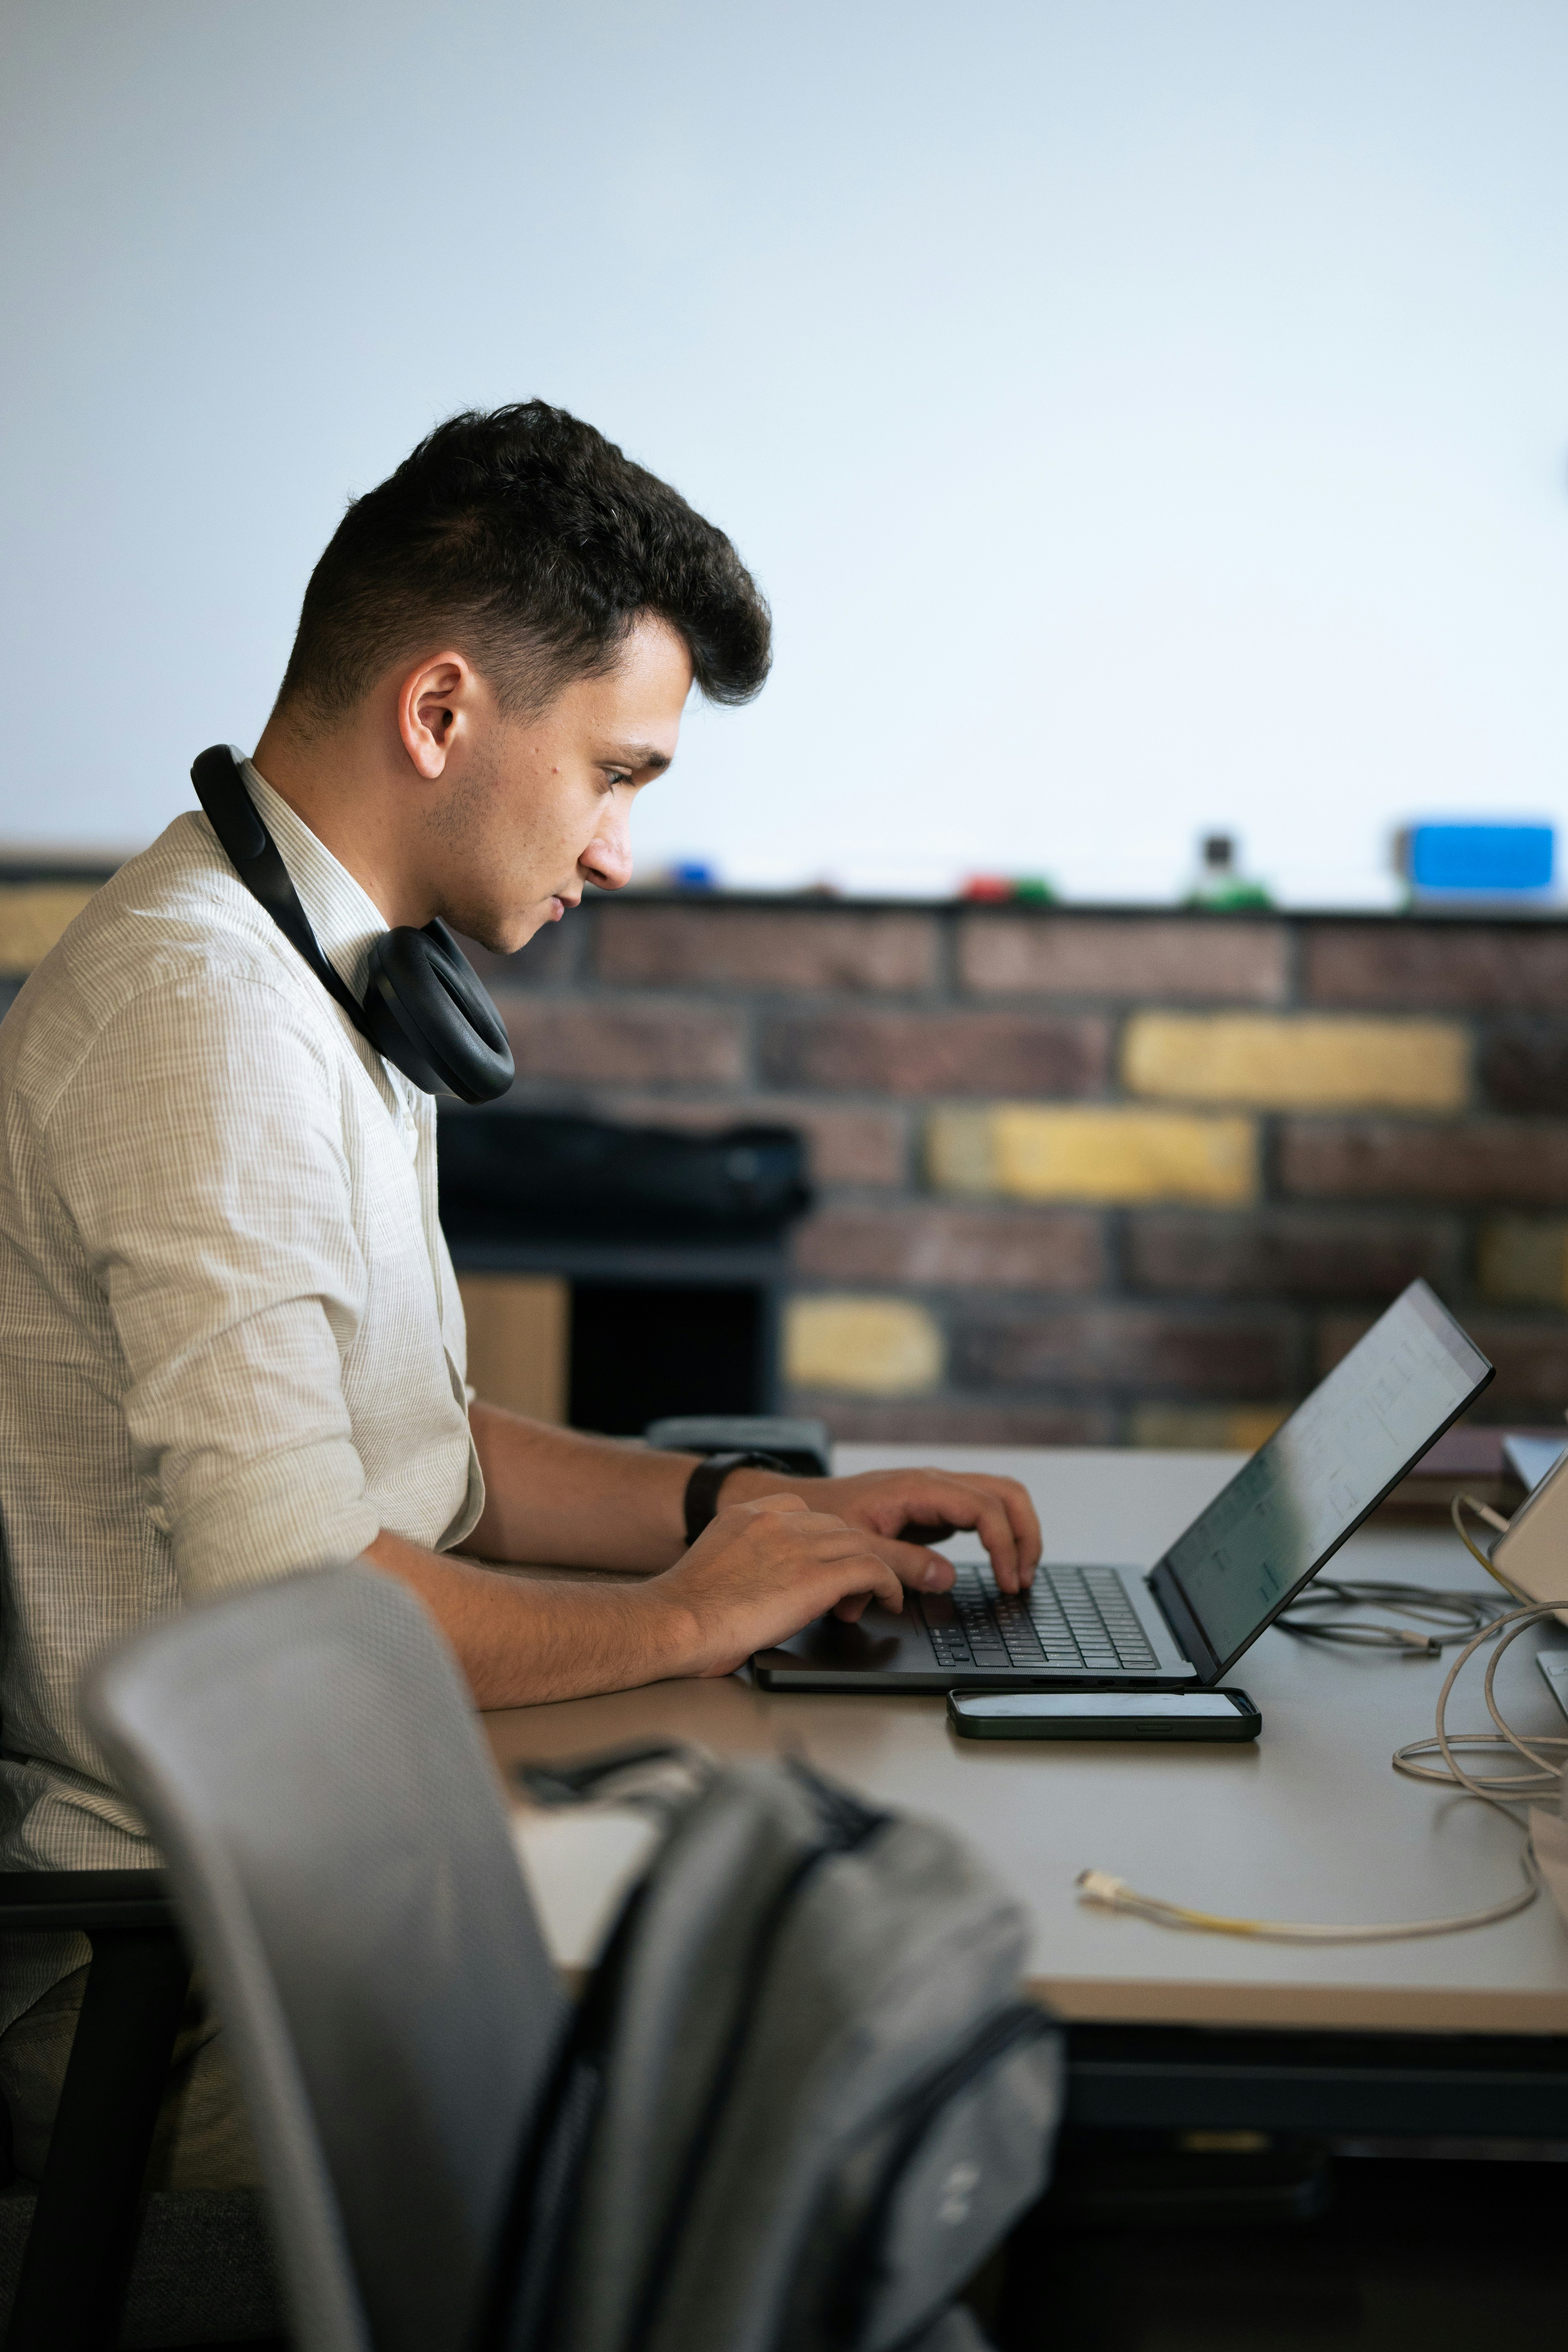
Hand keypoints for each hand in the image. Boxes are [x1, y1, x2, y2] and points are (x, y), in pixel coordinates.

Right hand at [639, 1495, 904, 1677]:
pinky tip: (889, 1601)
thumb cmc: (685, 1612)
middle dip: (850, 1554)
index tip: (828, 1558)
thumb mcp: (718, 1563)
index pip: (802, 1509)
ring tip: (881, 1594)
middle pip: (836, 1526)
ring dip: (874, 1570)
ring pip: (860, 1543)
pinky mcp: (815, 1577)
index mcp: (746, 1515)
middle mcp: (775, 1521)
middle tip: (858, 1584)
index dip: (823, 1537)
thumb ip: (748, 1558)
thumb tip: (768, 1584)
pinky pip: (871, 1569)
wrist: (677, 1622)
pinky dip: (887, 1585)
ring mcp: (797, 1546)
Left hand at [728, 1465, 1040, 1595]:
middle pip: (1006, 1493)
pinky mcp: (935, 1506)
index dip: (1004, 1546)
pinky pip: (983, 1511)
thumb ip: (901, 1562)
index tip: (1009, 1582)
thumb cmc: (823, 1520)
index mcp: (919, 1487)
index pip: (984, 1508)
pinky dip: (1000, 1534)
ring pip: (1000, 1496)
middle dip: (1025, 1535)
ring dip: (1019, 1532)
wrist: (800, 1507)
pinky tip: (999, 1564)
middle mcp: (934, 1482)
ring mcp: (937, 1492)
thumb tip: (947, 1578)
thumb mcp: (858, 1545)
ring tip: (1021, 1572)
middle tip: (1024, 1578)